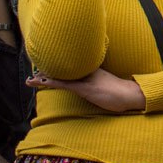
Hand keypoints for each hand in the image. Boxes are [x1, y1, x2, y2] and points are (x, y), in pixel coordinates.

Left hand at [28, 68, 144, 112]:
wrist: (131, 94)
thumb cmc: (121, 93)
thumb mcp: (106, 85)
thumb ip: (98, 83)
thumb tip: (93, 86)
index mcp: (91, 71)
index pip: (70, 68)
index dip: (57, 67)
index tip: (46, 67)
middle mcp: (86, 72)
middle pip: (63, 70)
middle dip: (47, 71)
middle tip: (32, 72)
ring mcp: (85, 80)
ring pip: (61, 76)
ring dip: (44, 78)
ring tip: (31, 79)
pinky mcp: (85, 88)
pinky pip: (65, 84)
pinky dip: (52, 82)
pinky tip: (41, 81)